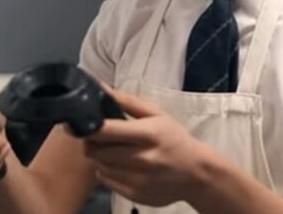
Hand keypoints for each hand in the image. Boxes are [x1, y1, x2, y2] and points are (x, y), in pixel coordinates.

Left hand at [84, 89, 212, 206]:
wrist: (195, 173)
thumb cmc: (174, 138)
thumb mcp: (157, 114)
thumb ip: (127, 101)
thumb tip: (100, 88)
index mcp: (147, 134)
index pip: (104, 131)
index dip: (89, 126)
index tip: (86, 122)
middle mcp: (141, 158)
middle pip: (95, 150)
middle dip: (92, 141)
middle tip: (100, 136)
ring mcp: (136, 179)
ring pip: (98, 165)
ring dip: (99, 156)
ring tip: (113, 150)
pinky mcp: (133, 195)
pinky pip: (105, 180)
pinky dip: (106, 170)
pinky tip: (119, 164)